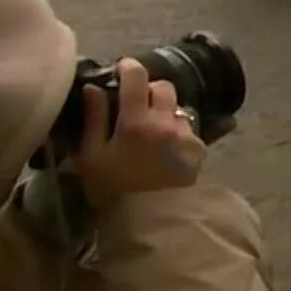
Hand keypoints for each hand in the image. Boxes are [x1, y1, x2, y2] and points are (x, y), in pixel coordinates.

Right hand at [72, 59, 207, 212]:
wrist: (148, 222)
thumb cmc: (111, 190)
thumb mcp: (91, 156)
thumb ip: (94, 119)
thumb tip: (93, 88)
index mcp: (136, 122)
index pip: (137, 77)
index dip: (129, 68)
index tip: (122, 69)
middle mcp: (166, 122)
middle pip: (163, 88)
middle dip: (149, 91)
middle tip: (136, 105)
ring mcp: (186, 135)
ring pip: (178, 108)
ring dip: (166, 112)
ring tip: (153, 132)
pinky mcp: (200, 150)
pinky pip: (189, 130)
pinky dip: (178, 133)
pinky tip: (166, 150)